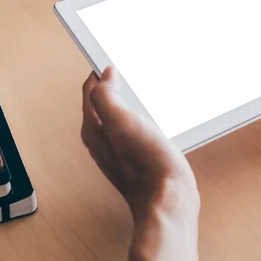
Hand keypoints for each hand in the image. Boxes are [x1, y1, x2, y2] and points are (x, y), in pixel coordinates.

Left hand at [81, 67, 199, 260]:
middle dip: (114, 84)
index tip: (115, 60)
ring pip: (119, 114)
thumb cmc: (147, 165)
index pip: (90, 90)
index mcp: (94, 129)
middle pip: (103, 101)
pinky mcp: (136, 155)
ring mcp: (119, 149)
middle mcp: (103, 139)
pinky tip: (153, 114)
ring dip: (128, 98)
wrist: (169, 199)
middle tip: (128, 70)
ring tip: (140, 86)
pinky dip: (140, 114)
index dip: (101, 72)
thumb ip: (106, 96)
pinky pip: (133, 126)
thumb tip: (104, 76)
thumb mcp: (122, 123)